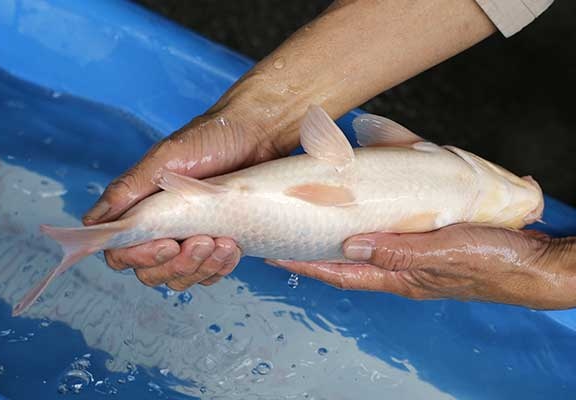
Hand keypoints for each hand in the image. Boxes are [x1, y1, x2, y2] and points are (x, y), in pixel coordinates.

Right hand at [83, 100, 295, 289]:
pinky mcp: (217, 243)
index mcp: (140, 210)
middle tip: (203, 241)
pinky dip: (220, 268)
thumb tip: (92, 222)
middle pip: (152, 273)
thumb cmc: (209, 140)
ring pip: (181, 278)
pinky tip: (234, 248)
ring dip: (201, 268)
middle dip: (178, 265)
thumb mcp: (166, 159)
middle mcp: (161, 228)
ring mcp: (189, 238)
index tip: (168, 243)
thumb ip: (130, 188)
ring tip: (225, 243)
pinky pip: (210, 273)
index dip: (141, 257)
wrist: (256, 134)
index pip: (121, 254)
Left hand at [268, 224, 575, 309]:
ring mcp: (413, 246)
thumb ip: (399, 251)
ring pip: (367, 232)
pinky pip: (393, 213)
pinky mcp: (428, 229)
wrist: (536, 257)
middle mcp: (399, 263)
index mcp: (399, 277)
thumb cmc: (494, 261)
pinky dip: (377, 200)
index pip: (340, 272)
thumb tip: (350, 246)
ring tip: (314, 204)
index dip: (305, 264)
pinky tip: (368, 184)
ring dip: (342, 219)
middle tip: (286, 223)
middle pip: (347, 254)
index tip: (273, 254)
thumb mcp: (445, 254)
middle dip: (315, 243)